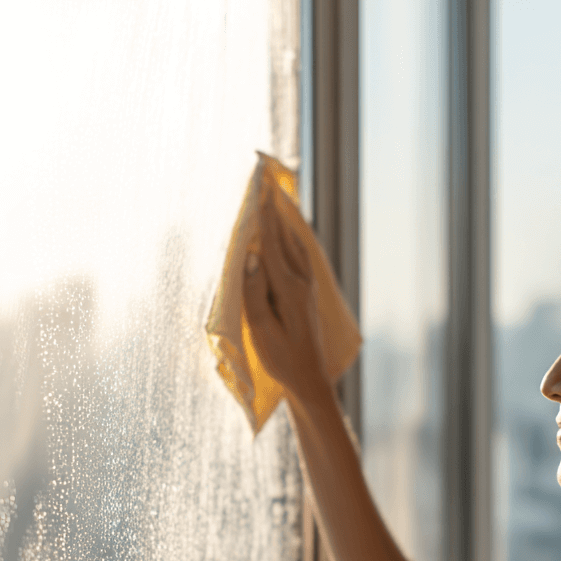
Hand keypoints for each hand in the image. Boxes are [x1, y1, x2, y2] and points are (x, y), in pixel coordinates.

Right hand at [242, 194, 330, 401]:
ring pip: (295, 245)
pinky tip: (288, 234)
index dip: (263, 216)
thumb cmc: (282, 359)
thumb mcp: (262, 330)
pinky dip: (291, 239)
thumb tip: (250, 258)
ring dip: (284, 221)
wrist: (310, 380)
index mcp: (290, 289)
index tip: (257, 189)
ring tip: (275, 198)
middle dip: (274, 210)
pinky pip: (299, 257)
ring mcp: (308, 288)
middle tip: (265, 181)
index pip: (272, 244)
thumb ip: (254, 293)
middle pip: (285, 237)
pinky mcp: (308, 294)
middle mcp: (302, 283)